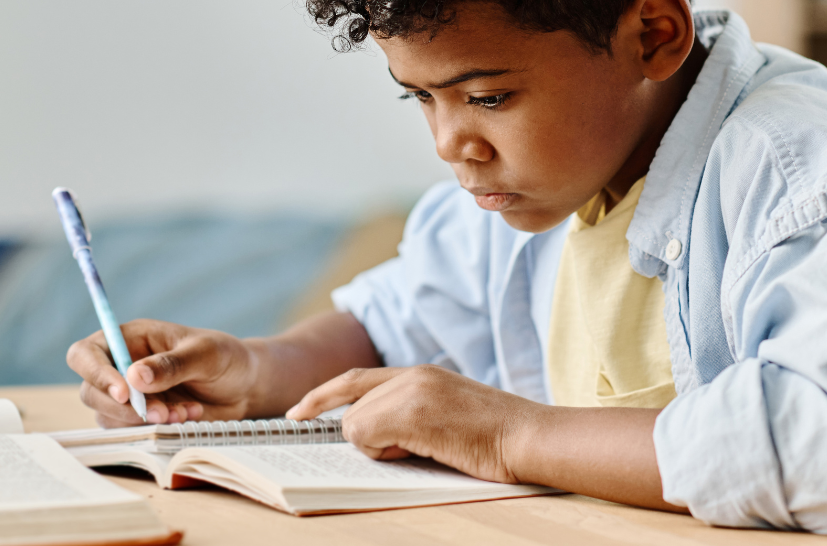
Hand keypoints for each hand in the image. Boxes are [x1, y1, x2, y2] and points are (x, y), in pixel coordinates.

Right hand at [66, 319, 260, 427]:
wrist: (244, 385)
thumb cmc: (225, 357)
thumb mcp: (206, 354)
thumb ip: (172, 364)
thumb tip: (134, 377)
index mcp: (131, 338)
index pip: (87, 353)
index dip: (95, 373)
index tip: (125, 393)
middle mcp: (122, 365)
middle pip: (91, 390)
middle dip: (124, 407)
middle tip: (161, 413)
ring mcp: (129, 395)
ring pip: (109, 415)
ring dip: (143, 421)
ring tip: (183, 413)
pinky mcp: (141, 418)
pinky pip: (131, 431)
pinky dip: (156, 429)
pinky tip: (186, 416)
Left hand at [286, 364, 538, 483]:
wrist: (528, 437)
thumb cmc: (494, 439)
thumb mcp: (444, 416)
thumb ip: (408, 414)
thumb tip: (369, 433)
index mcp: (420, 373)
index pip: (356, 380)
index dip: (323, 395)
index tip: (298, 412)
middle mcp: (412, 374)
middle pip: (351, 407)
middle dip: (365, 437)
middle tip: (405, 449)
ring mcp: (412, 390)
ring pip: (355, 424)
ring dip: (380, 447)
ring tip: (426, 447)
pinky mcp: (413, 411)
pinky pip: (366, 435)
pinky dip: (386, 451)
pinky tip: (424, 449)